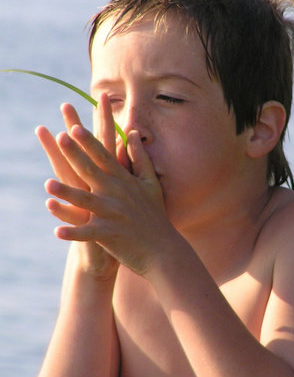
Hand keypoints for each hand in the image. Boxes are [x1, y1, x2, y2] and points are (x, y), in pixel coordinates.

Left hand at [43, 115, 169, 275]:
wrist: (162, 248)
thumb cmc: (155, 214)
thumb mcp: (151, 183)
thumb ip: (140, 157)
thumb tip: (133, 132)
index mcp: (123, 181)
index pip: (104, 157)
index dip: (90, 142)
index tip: (76, 128)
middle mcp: (117, 194)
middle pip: (92, 171)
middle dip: (76, 155)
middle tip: (61, 138)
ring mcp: (112, 214)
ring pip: (86, 201)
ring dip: (67, 193)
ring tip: (47, 184)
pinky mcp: (109, 235)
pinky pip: (87, 234)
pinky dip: (73, 234)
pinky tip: (57, 232)